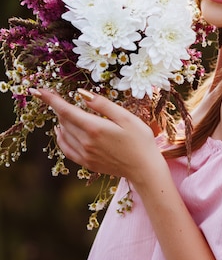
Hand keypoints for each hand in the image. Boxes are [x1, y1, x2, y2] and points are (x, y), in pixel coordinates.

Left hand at [30, 88, 158, 181]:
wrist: (144, 169)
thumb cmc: (140, 140)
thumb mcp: (126, 117)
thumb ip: (102, 105)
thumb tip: (81, 94)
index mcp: (95, 128)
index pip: (65, 110)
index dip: (50, 99)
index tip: (38, 91)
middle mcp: (86, 142)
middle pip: (64, 121)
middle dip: (59, 107)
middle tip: (58, 97)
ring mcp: (85, 154)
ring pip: (63, 134)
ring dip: (61, 121)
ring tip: (64, 112)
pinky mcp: (87, 163)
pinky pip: (66, 149)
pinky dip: (61, 138)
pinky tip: (62, 132)